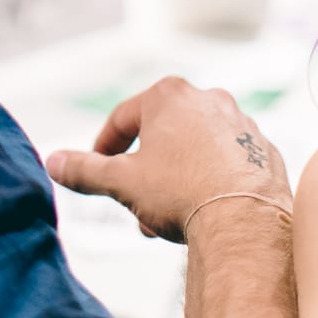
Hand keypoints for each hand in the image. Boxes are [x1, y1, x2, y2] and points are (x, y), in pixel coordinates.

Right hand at [46, 78, 290, 242]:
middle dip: (144, 172)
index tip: (98, 169)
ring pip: (195, 151)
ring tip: (167, 218)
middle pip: (162, 136)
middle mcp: (208, 100)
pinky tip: (204, 211)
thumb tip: (53, 162)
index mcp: (169, 96)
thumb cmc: (181, 193)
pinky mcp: (264, 151)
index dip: (104, 146)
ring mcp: (242, 124)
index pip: (123, 118)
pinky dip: (212, 182)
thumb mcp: (121, 182)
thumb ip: (85, 169)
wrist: (245, 221)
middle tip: (135, 204)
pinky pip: (228, 163)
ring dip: (176, 179)